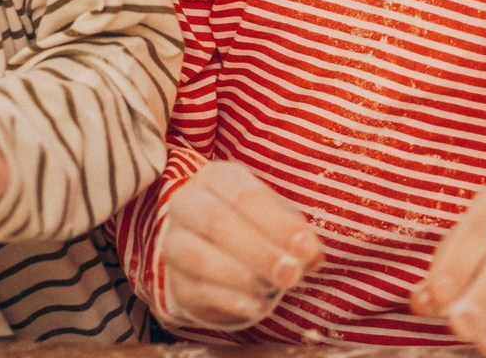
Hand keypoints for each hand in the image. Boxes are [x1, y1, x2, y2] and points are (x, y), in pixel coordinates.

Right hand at [160, 160, 322, 329]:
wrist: (216, 251)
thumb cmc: (253, 226)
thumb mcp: (278, 221)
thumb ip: (296, 234)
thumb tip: (310, 252)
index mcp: (216, 178)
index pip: (243, 194)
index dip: (276, 222)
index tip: (306, 248)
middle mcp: (187, 202)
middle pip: (215, 220)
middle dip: (258, 250)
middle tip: (290, 273)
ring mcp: (175, 241)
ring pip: (196, 254)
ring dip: (239, 274)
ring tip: (271, 290)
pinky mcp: (174, 280)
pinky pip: (195, 289)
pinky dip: (229, 300)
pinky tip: (258, 306)